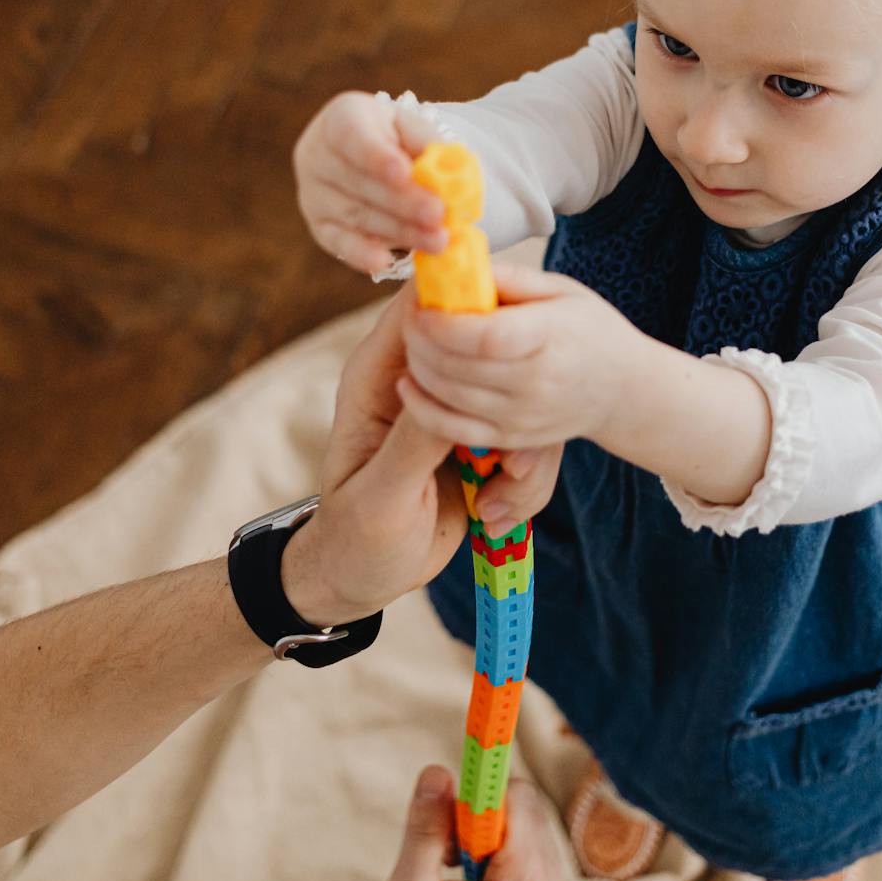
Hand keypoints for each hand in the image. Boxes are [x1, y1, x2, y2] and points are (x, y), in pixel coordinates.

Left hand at [284, 287, 564, 625]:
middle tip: (509, 462)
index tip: (509, 329)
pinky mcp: (482, 441)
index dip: (464, 304)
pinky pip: (525, 440)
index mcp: (379, 378)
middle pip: (485, 347)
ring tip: (500, 500)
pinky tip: (496, 515)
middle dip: (511, 402)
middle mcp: (419, 384)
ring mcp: (455, 411)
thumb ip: (414, 441)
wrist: (368, 576)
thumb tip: (452, 386)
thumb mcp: (382, 495)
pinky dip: (525, 479)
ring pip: (515, 399)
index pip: (419, 309)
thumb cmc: (356, 536)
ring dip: (524, 454)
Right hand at [294, 91, 450, 274]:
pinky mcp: (318, 226)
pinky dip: (361, 253)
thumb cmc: (395, 140)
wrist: (370, 158)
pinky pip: (339, 243)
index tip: (405, 173)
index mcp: (342, 118)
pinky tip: (383, 261)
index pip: (353, 135)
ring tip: (437, 241)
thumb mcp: (412, 129)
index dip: (377, 156)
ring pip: (357, 215)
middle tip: (438, 216)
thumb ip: (428, 144)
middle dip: (404, 202)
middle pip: (360, 182)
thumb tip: (450, 168)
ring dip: (400, 231)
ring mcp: (313, 193)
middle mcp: (317, 154)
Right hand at [382, 766, 565, 880]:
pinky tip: (468, 877)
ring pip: (520, 818)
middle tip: (444, 851)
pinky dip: (491, 845)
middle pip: (519, 802)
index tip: (464, 758)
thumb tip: (436, 772)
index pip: (516, 796)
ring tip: (453, 871)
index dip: (482, 780)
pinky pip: (521, 840)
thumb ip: (425, 832)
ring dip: (482, 830)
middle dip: (476, 813)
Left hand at [397, 263, 646, 463]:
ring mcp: (522, 417)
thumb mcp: (561, 290)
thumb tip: (455, 264)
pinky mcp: (510, 439)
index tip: (421, 304)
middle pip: (457, 365)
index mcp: (550, 337)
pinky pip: (452, 429)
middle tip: (411, 316)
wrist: (622, 390)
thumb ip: (508, 279)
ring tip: (414, 341)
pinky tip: (408, 383)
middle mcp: (536, 384)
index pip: (485, 336)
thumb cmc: (588, 330)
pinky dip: (421, 407)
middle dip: (419, 339)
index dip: (442, 322)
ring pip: (447, 395)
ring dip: (417, 365)